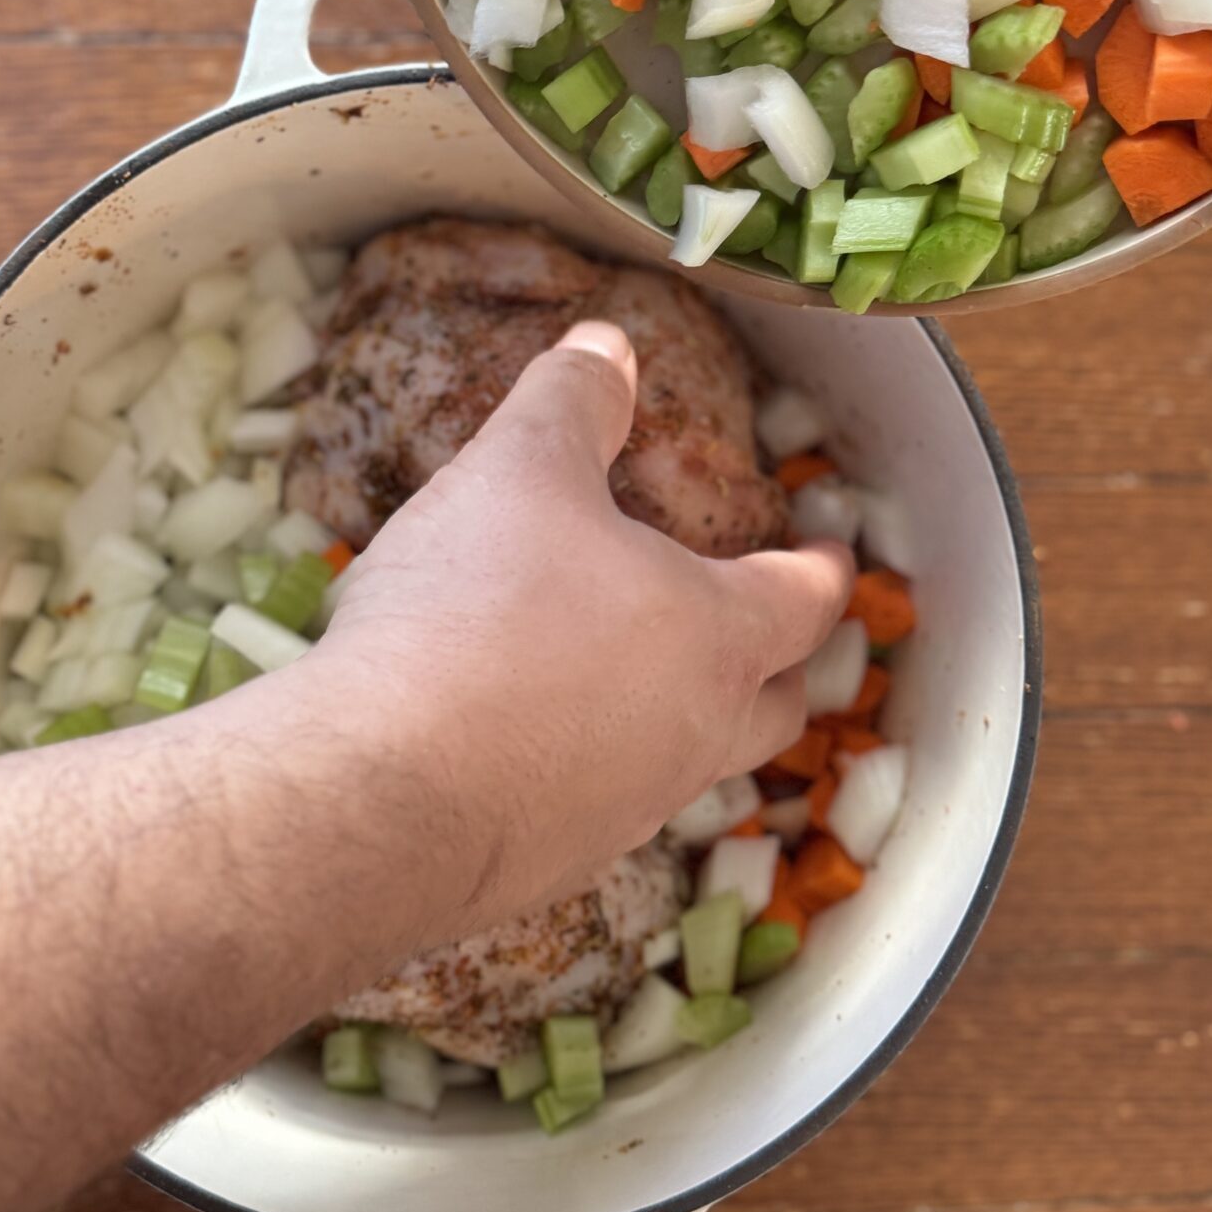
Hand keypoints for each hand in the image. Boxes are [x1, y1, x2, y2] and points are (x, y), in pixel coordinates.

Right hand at [295, 323, 854, 952]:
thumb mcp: (520, 470)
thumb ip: (573, 402)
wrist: (380, 797)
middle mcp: (694, 738)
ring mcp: (627, 815)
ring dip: (682, 722)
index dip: (823, 566)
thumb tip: (607, 344)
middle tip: (763, 627)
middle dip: (780, 665)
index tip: (831, 547)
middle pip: (774, 706)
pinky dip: (589, 770)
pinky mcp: (554, 867)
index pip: (805, 600)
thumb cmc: (478, 613)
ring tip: (637, 679)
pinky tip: (528, 743)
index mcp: (715, 636)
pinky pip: (598, 809)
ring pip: (689, 766)